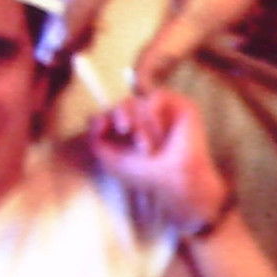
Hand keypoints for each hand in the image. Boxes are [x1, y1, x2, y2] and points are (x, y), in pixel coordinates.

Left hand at [88, 88, 229, 233]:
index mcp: (132, 129)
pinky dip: (152, 117)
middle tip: (126, 132)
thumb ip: (95, 138)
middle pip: (121, 103)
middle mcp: (147, 118)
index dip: (104, 118)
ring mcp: (164, 110)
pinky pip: (155, 97)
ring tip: (147, 148)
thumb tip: (97, 117)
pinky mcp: (180, 105)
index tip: (107, 131)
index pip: (110, 112)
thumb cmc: (146, 174)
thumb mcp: (110, 159)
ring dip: (139, 126)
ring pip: (137, 101)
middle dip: (120, 117)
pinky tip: (160, 134)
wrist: (175, 180)